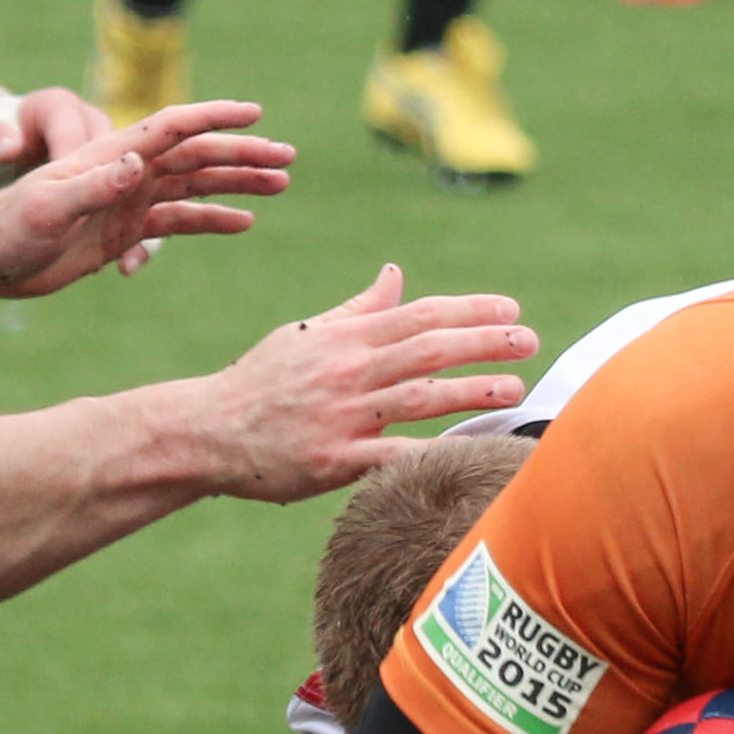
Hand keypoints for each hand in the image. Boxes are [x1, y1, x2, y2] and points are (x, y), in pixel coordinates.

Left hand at [0, 100, 293, 297]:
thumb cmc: (5, 230)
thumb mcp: (46, 208)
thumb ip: (92, 187)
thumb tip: (137, 165)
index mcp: (110, 157)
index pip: (173, 128)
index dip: (215, 118)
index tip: (255, 114)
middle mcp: (126, 172)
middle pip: (196, 155)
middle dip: (243, 152)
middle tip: (288, 158)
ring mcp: (128, 200)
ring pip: (195, 185)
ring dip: (237, 182)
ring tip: (280, 184)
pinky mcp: (124, 230)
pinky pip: (178, 222)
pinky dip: (212, 220)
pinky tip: (244, 222)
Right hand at [195, 263, 539, 502]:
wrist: (204, 431)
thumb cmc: (260, 382)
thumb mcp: (304, 334)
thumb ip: (358, 309)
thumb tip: (395, 274)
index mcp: (345, 337)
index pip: (419, 315)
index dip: (469, 310)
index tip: (511, 308)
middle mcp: (348, 371)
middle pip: (428, 349)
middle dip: (484, 342)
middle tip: (529, 340)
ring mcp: (343, 415)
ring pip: (419, 397)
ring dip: (472, 391)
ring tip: (516, 387)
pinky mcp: (336, 460)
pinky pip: (394, 455)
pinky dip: (433, 452)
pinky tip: (470, 450)